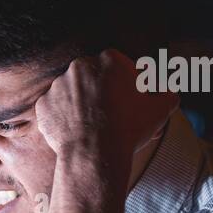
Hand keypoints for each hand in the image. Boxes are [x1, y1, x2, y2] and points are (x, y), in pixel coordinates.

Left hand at [34, 49, 177, 176]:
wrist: (94, 153)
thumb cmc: (129, 128)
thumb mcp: (161, 109)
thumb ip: (167, 94)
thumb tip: (169, 93)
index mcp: (109, 59)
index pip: (121, 68)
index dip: (128, 85)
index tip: (131, 101)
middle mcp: (80, 66)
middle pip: (94, 78)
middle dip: (103, 93)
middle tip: (112, 115)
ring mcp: (58, 85)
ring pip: (73, 92)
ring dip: (82, 104)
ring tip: (94, 126)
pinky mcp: (43, 104)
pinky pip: (55, 109)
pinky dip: (64, 118)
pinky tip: (76, 131)